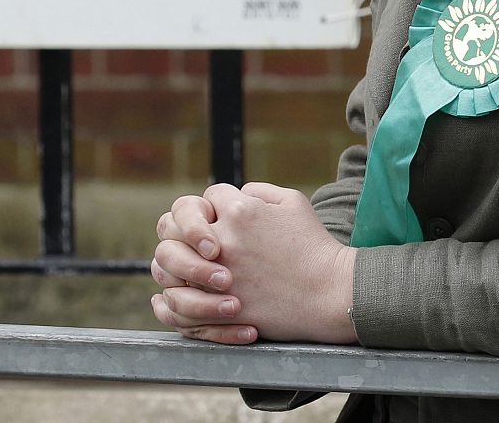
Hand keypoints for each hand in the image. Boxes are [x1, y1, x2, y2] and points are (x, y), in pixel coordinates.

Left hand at [151, 182, 358, 344]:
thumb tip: (237, 195)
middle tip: (195, 239)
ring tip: (184, 266)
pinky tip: (177, 295)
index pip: (211, 195)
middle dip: (182, 228)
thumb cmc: (314, 247)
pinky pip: (178, 303)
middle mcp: (224, 240)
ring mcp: (218, 275)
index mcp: (241, 211)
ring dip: (173, 262)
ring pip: (168, 262)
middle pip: (175, 224)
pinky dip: (172, 300)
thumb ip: (259, 191)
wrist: (331, 294)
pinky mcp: (220, 307)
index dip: (218, 204)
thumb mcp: (293, 202)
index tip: (228, 216)